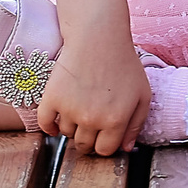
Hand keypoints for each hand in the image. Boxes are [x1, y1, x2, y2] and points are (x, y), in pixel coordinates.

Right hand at [36, 30, 148, 156]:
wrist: (98, 36)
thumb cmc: (123, 63)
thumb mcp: (142, 94)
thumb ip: (137, 124)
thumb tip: (126, 148)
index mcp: (115, 121)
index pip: (104, 150)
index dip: (104, 145)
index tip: (103, 136)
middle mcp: (91, 119)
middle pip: (84, 145)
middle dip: (88, 139)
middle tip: (89, 125)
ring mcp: (70, 109)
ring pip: (66, 133)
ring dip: (72, 128)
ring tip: (78, 111)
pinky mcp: (52, 97)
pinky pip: (45, 123)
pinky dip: (49, 127)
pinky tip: (55, 123)